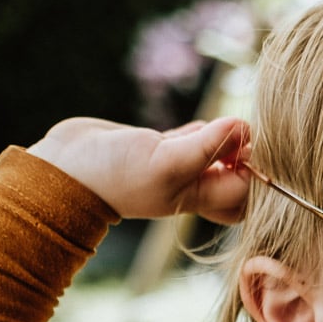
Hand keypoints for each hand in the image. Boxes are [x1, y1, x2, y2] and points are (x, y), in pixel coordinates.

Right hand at [27, 116, 250, 223]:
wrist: (64, 169)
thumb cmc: (116, 175)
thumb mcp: (166, 162)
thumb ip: (206, 146)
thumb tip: (243, 126)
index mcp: (200, 198)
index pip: (248, 190)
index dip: (258, 166)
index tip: (254, 140)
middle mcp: (193, 184)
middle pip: (239, 175)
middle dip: (247, 153)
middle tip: (247, 129)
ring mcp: (177, 164)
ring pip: (218, 152)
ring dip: (226, 137)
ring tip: (230, 124)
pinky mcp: (160, 145)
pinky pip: (194, 138)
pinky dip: (205, 130)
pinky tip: (209, 123)